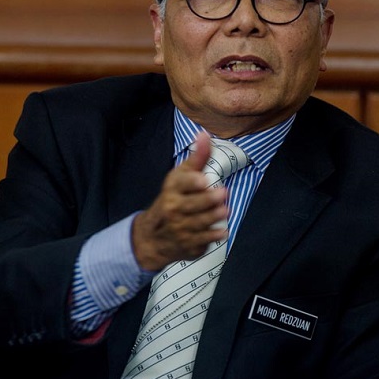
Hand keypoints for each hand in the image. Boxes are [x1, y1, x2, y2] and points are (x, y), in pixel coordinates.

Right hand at [132, 131, 227, 270]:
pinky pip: (202, 240)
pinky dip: (212, 235)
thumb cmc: (173, 199)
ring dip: (213, 216)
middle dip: (207, 200)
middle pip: (191, 204)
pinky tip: (223, 231)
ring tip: (226, 210)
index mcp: (172, 189)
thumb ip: (197, 157)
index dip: (192, 182)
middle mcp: (173, 208)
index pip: (181, 184)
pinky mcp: (187, 244)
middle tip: (223, 194)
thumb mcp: (181, 176)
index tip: (203, 180)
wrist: (152, 236)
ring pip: (199, 222)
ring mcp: (179, 228)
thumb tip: (205, 134)